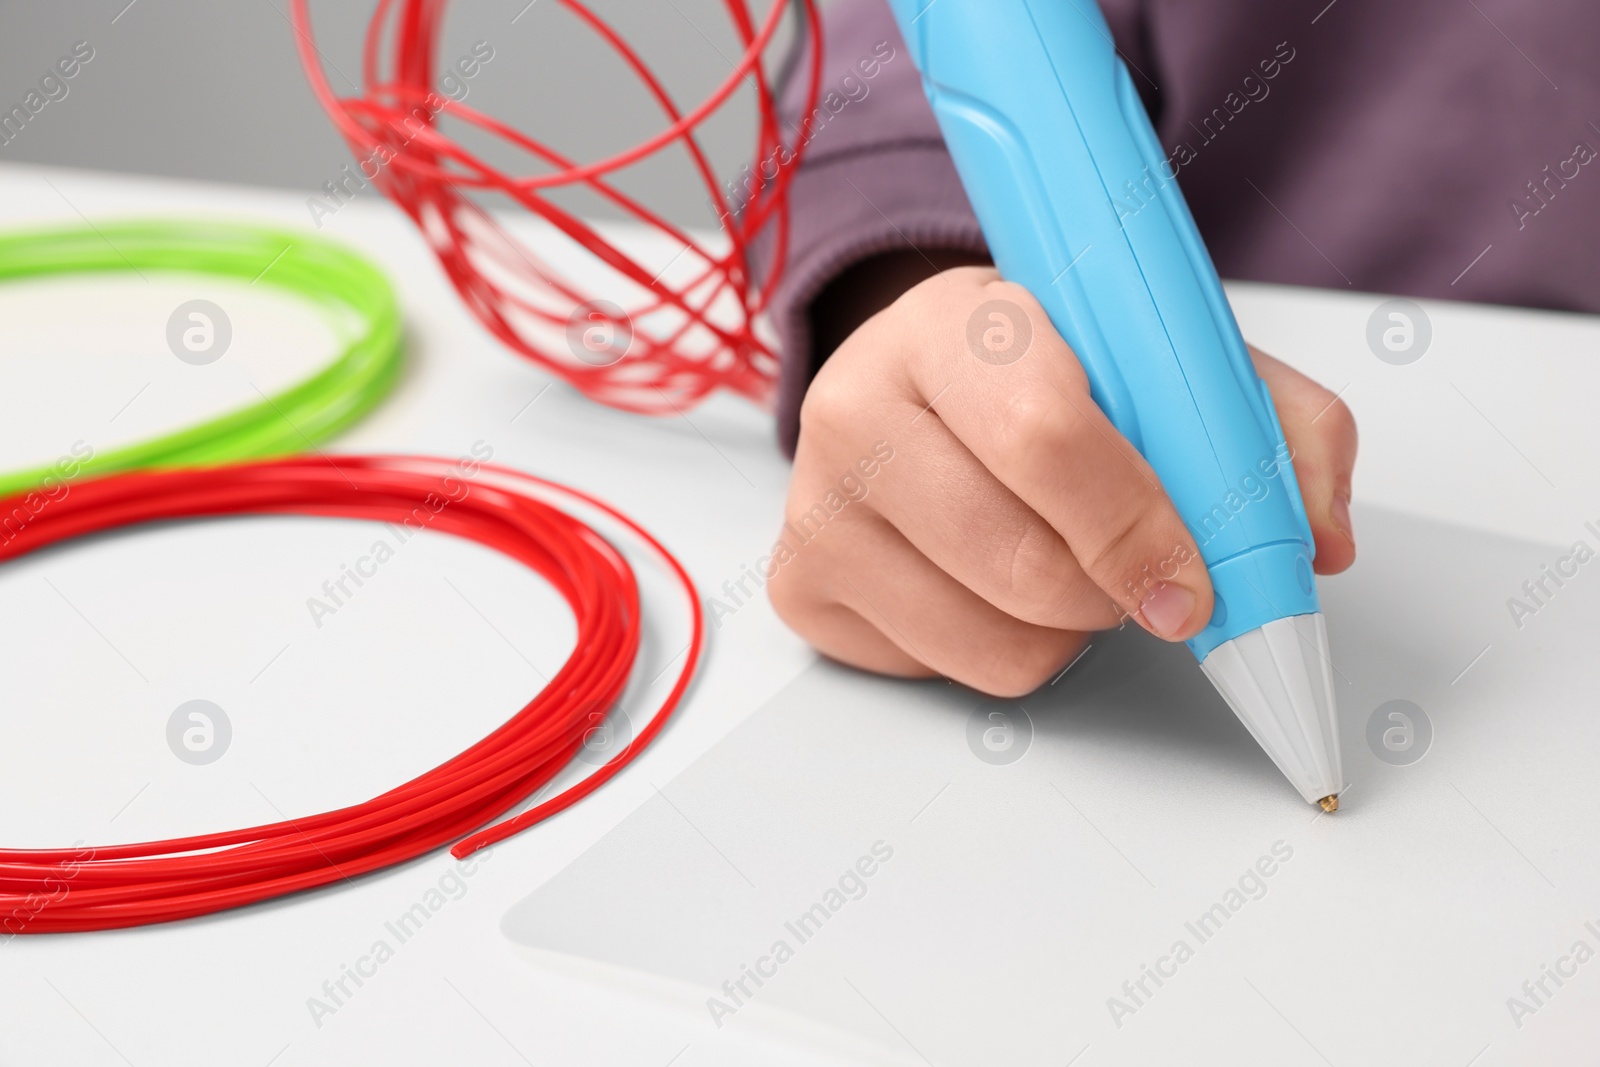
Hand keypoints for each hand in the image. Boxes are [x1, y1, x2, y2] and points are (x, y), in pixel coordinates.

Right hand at [768, 264, 1357, 695]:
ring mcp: (815, 504)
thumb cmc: (1041, 368)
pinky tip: (991, 584)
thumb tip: (1318, 541)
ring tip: (1060, 561)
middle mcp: (854, 404)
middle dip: (1119, 592)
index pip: (1045, 436)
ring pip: (996, 643)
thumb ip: (1264, 424)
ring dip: (1070, 630)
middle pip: (1024, 563)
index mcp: (950, 320)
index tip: (1195, 578)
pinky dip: (1001, 649)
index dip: (1139, 523)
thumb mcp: (1159, 356)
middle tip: (1143, 572)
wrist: (921, 377)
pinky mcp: (802, 585)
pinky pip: (944, 675)